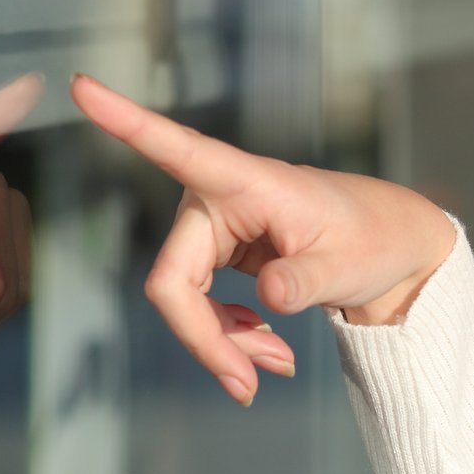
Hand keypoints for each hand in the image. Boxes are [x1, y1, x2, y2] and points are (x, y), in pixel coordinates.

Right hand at [70, 73, 454, 404]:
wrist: (391, 250)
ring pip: (182, 301)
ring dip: (222, 344)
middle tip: (248, 387)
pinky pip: (199, 307)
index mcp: (248, 180)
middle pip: (173, 280)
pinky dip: (228, 337)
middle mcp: (218, 197)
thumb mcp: (349, 264)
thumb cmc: (374, 239)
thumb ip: (307, 280)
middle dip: (206, 339)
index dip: (126, 121)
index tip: (81, 85)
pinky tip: (265, 348)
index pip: (179, 148)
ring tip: (275, 367)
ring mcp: (214, 227)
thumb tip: (268, 294)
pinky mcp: (218, 253)